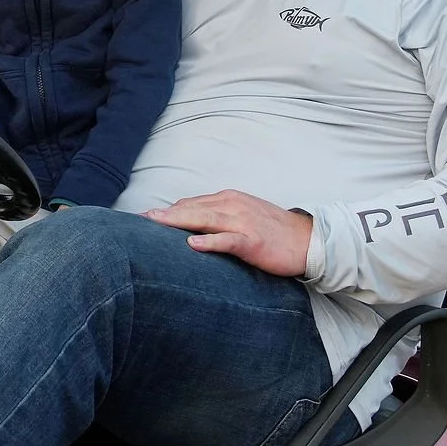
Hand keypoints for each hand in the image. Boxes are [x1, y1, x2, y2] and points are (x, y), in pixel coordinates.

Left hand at [142, 190, 313, 277]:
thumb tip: (190, 226)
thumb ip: (218, 218)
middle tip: (139, 220)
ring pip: (205, 219)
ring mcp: (243, 222)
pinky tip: (193, 245)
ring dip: (178, 221)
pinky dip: (211, 242)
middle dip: (164, 214)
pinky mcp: (253, 241)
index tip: (144, 219)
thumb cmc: (273, 231)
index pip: (191, 203)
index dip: (168, 211)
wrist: (307, 240)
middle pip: (192, 208)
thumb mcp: (243, 217)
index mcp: (229, 199)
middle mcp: (233, 206)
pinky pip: (229, 240)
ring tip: (155, 224)